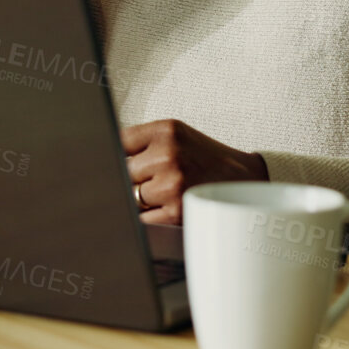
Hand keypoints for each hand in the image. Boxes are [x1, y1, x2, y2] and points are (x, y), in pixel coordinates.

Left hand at [123, 119, 267, 224]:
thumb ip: (142, 142)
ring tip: (162, 193)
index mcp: (165, 130)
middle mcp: (168, 153)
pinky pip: (142, 218)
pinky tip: (165, 208)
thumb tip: (104, 157)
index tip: (112, 162)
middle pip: (122, 171)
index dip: (115, 154)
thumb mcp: (177, 136)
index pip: (118, 141)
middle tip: (149, 180)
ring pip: (130, 196)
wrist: (245, 181)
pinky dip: (148, 217)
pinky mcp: (175, 211)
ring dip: (139, 200)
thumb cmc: (204, 158)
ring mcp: (171, 183)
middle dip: (130, 179)